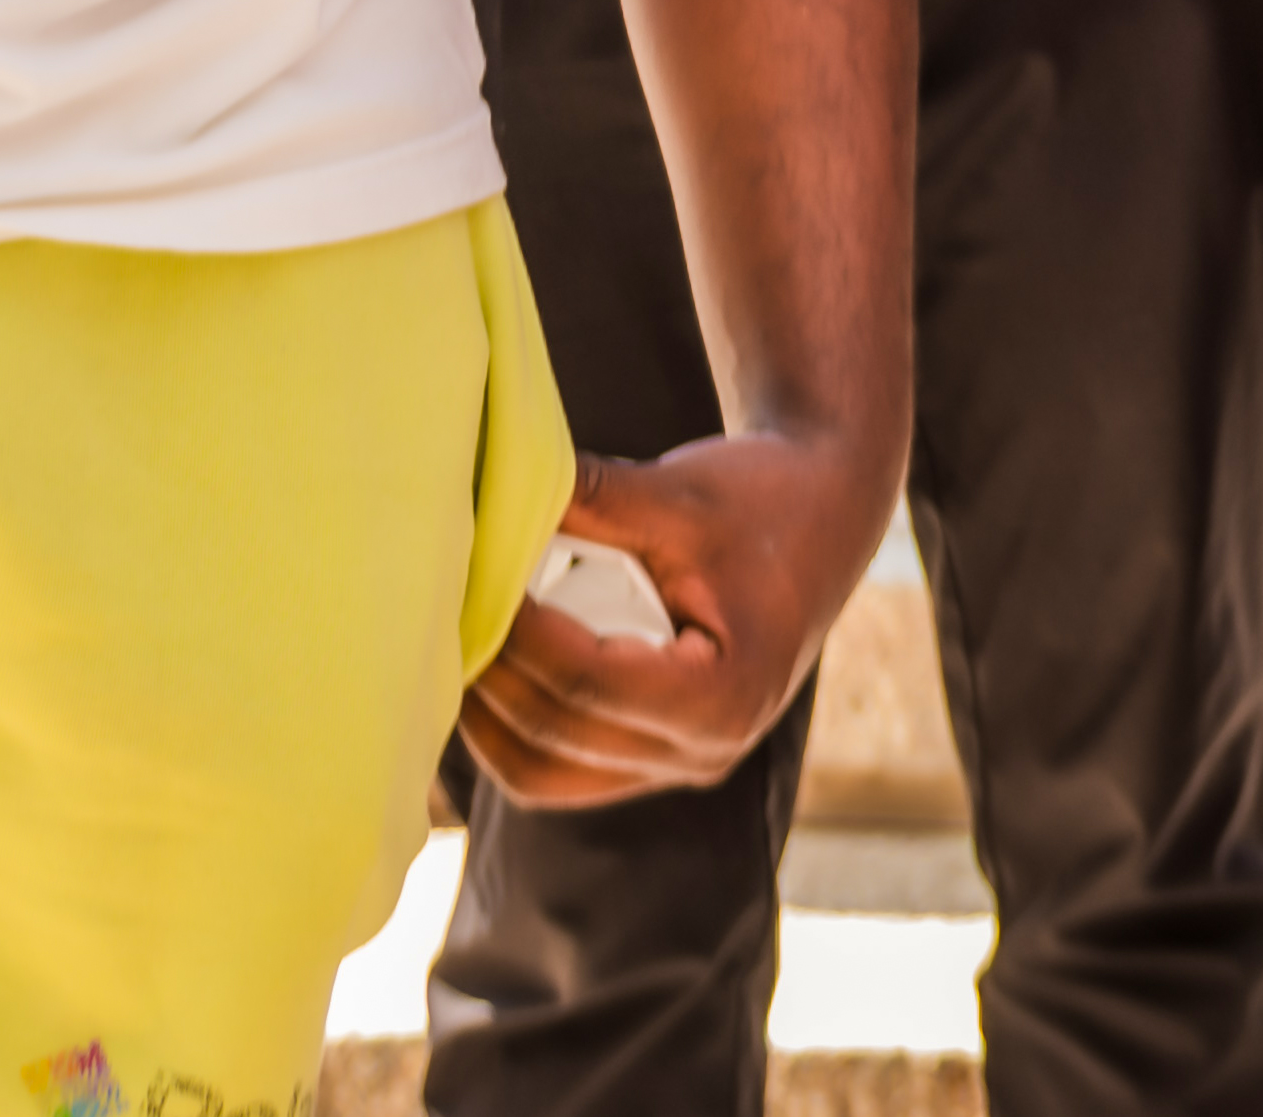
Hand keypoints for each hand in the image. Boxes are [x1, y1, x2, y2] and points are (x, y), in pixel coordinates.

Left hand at [457, 426, 890, 804]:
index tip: (468, 583)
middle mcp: (708, 750)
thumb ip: (589, 497)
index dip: (516, 638)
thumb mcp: (679, 493)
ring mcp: (682, 766)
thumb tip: (490, 491)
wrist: (826, 516)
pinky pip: (564, 771)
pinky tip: (484, 674)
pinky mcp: (660, 760)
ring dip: (489, 718)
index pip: (586, 683)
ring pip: (548, 772)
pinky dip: (514, 731)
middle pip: (557, 735)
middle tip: (436, 613)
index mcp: (725, 694)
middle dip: (488, 676)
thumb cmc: (761, 498)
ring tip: (449, 646)